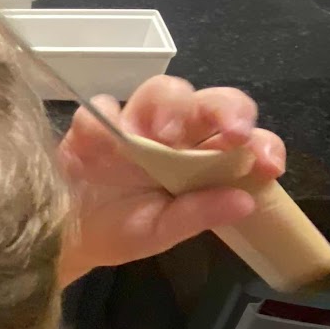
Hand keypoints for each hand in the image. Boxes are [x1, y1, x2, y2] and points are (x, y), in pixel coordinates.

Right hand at [55, 76, 285, 283]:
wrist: (63, 237)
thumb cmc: (119, 231)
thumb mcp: (160, 232)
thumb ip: (198, 215)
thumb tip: (245, 200)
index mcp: (201, 159)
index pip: (242, 138)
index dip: (261, 143)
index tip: (266, 163)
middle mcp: (174, 134)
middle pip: (208, 101)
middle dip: (224, 109)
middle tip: (231, 130)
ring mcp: (134, 124)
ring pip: (161, 90)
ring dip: (170, 107)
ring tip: (164, 136)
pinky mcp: (94, 124)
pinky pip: (103, 108)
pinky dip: (106, 120)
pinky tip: (104, 144)